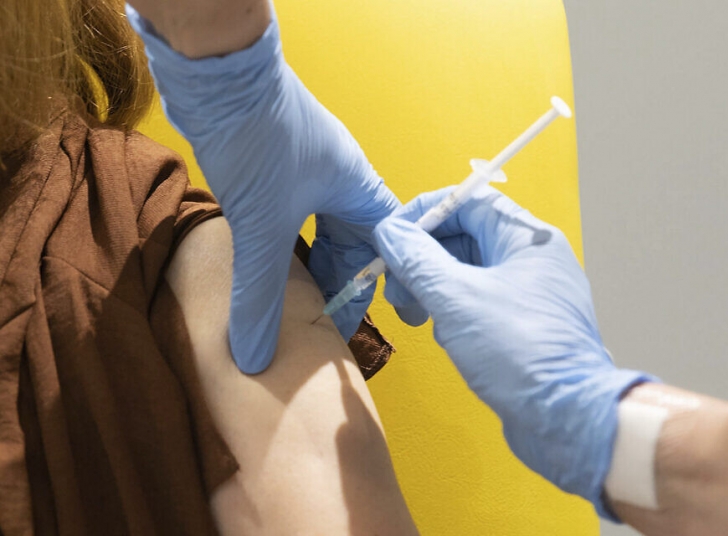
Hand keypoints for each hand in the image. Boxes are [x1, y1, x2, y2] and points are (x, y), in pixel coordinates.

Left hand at [128, 8, 399, 372]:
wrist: (217, 72)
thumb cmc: (258, 137)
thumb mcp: (263, 225)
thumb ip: (260, 294)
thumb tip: (255, 355)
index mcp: (358, 189)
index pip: (384, 249)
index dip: (379, 288)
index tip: (363, 322)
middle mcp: (339, 180)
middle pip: (352, 243)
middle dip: (338, 283)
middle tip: (322, 323)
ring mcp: (307, 171)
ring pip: (319, 230)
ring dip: (309, 266)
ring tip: (296, 304)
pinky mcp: (275, 166)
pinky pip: (291, 218)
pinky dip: (284, 247)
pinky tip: (267, 267)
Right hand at [372, 187, 653, 516]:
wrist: (567, 420)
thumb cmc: (521, 352)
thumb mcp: (456, 299)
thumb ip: (417, 260)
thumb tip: (389, 231)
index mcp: (527, 238)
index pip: (469, 200)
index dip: (426, 213)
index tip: (393, 233)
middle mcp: (531, 259)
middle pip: (463, 237)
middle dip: (422, 259)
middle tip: (395, 286)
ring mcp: (527, 293)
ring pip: (466, 272)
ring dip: (432, 288)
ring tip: (414, 315)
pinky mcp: (520, 325)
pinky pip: (476, 302)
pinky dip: (451, 311)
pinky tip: (442, 334)